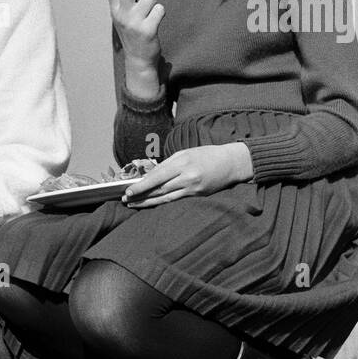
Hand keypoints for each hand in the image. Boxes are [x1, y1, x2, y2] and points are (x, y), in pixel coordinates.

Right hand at [106, 0, 163, 68]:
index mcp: (114, 10)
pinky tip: (156, 22)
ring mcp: (134, 23)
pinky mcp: (148, 30)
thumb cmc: (133, 33)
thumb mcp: (123, 16)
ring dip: (153, 3)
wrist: (138, 59)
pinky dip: (161, 13)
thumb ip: (125, 0)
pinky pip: (160, 9)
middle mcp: (121, 16)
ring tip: (150, 14)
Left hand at [122, 143, 252, 206]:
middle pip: (159, 189)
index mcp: (183, 162)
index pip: (157, 176)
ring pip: (165, 197)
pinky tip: (150, 204)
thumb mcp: (185, 153)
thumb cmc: (207, 154)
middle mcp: (187, 176)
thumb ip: (167, 164)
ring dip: (147, 202)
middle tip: (125, 199)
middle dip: (141, 195)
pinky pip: (175, 199)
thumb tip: (149, 175)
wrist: (232, 163)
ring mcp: (193, 188)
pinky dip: (161, 202)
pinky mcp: (197, 195)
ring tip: (133, 204)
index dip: (141, 185)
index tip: (128, 191)